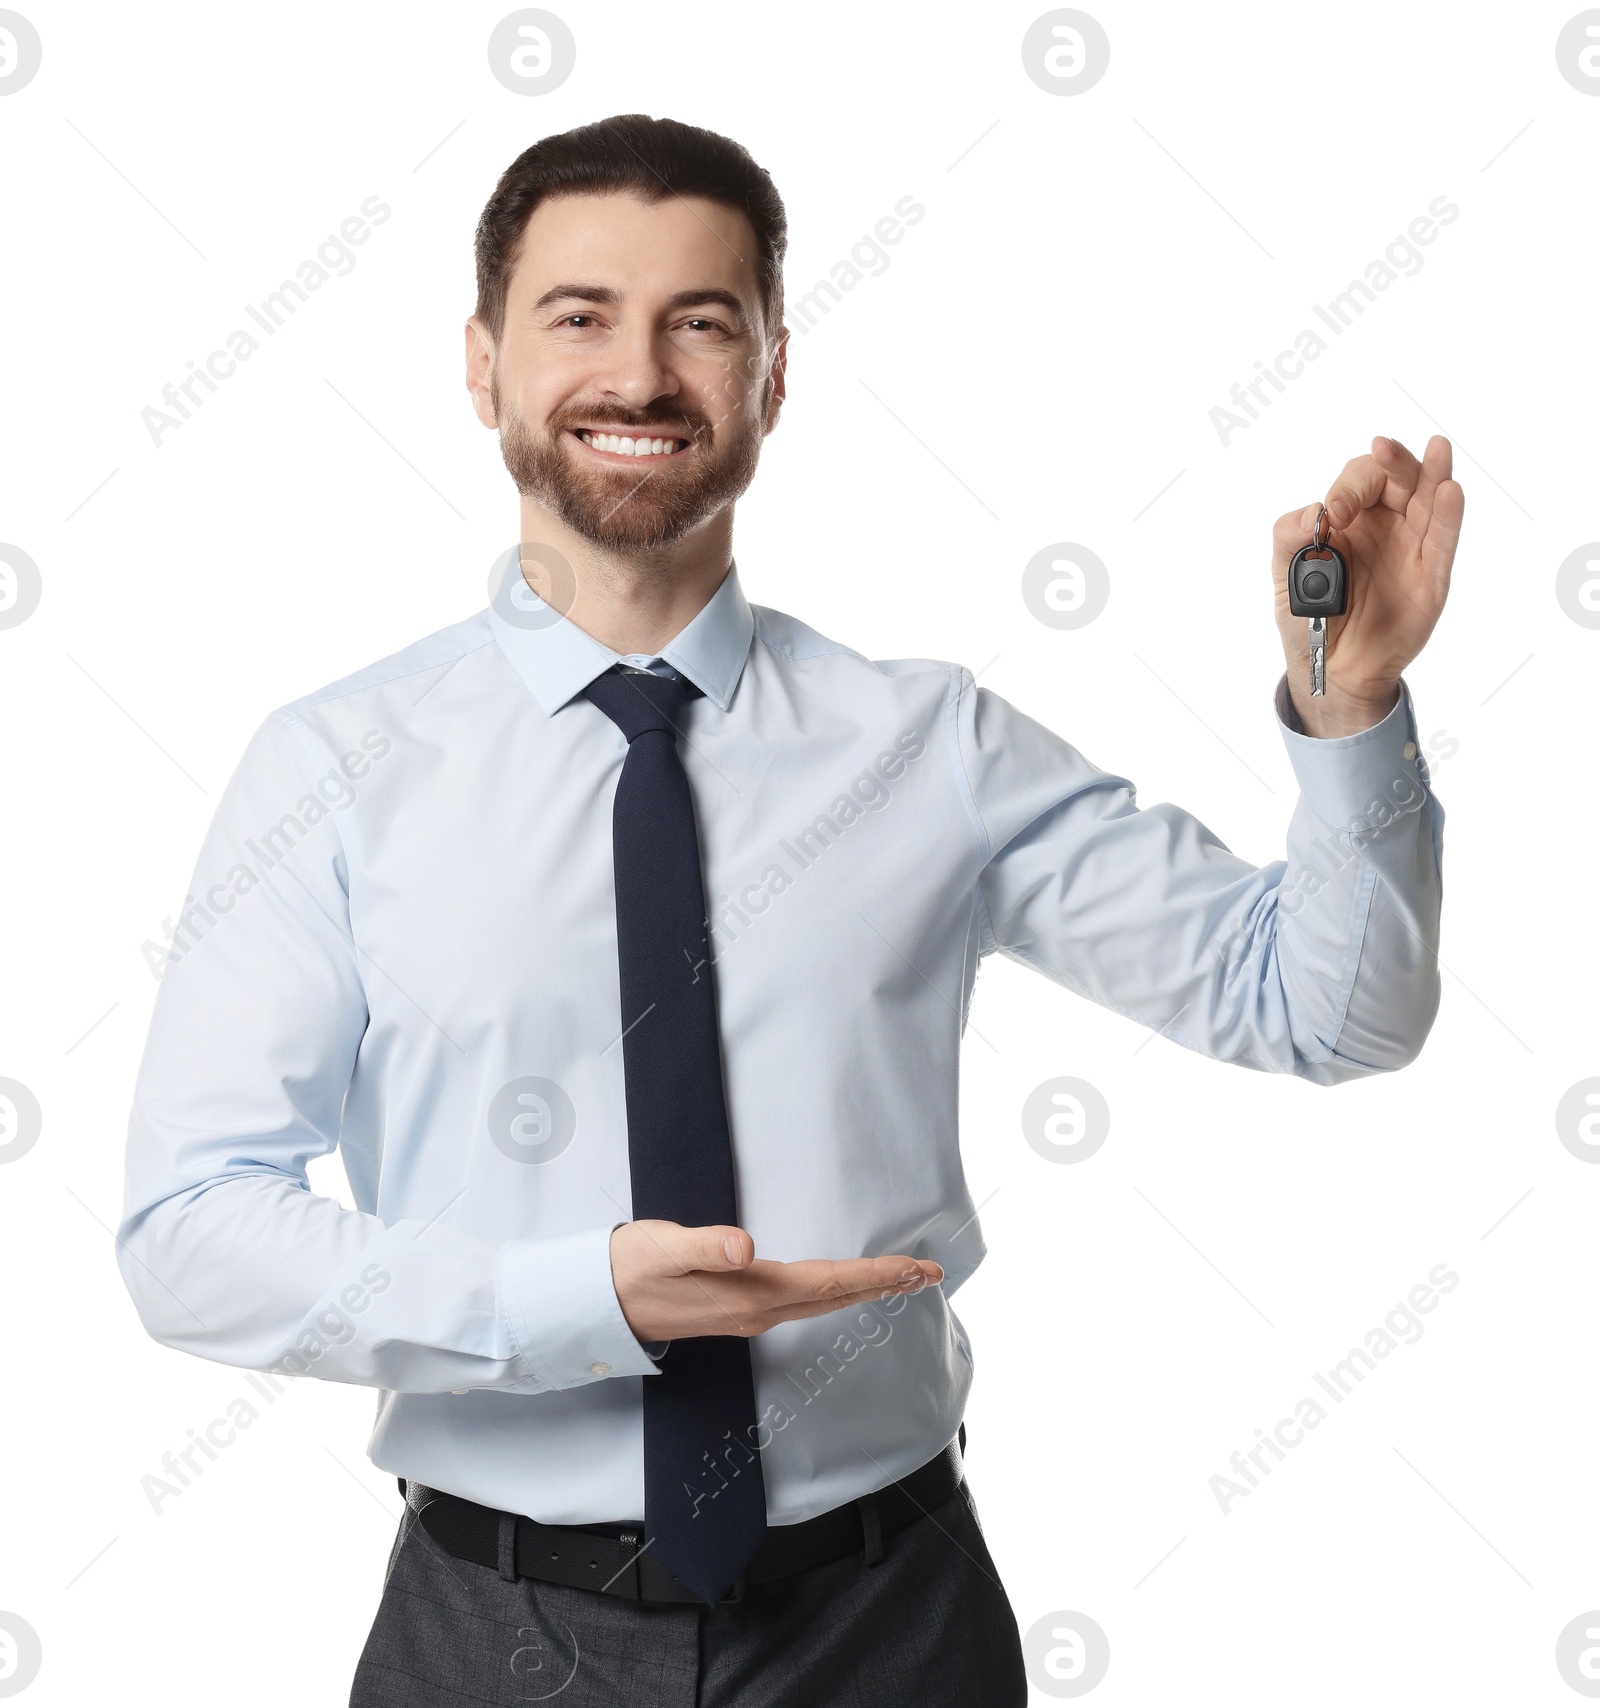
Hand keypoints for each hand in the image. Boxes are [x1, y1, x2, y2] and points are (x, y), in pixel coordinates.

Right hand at [609, 1219, 943, 1343]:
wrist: (601, 1301)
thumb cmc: (632, 1268)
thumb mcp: (665, 1247)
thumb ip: (706, 1245)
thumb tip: (746, 1247)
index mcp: (752, 1294)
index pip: (829, 1282)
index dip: (875, 1273)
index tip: (915, 1268)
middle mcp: (760, 1310)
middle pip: (837, 1296)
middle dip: (886, 1283)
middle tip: (931, 1272)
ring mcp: (752, 1313)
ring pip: (824, 1300)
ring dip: (865, 1287)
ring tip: (902, 1276)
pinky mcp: (742, 1307)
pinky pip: (806, 1301)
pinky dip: (837, 1288)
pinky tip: (843, 1284)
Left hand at [1272, 435, 1462, 736]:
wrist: (1333, 668)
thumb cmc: (1309, 619)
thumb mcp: (1285, 578)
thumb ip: (1289, 539)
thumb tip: (1314, 513)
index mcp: (1350, 519)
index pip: (1359, 481)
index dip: (1349, 487)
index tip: (1333, 515)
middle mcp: (1385, 525)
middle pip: (1398, 479)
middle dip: (1392, 462)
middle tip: (1381, 452)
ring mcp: (1411, 548)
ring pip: (1429, 501)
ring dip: (1434, 472)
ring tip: (1438, 446)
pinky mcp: (1430, 576)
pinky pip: (1442, 541)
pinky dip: (1448, 515)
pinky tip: (1449, 490)